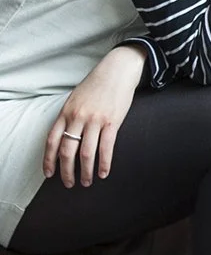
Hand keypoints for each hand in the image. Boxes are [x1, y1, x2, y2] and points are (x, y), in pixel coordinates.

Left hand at [44, 45, 145, 186]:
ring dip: (86, 171)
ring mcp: (95, 120)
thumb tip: (66, 136)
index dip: (49, 160)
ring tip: (87, 182)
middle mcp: (77, 117)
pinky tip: (103, 173)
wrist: (117, 70)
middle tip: (69, 183)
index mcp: (66, 112)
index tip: (50, 174)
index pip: (52, 140)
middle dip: (67, 171)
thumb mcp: (76, 99)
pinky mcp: (112, 121)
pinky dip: (104, 163)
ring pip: (86, 152)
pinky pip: (106, 147)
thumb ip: (69, 116)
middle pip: (67, 150)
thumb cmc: (97, 85)